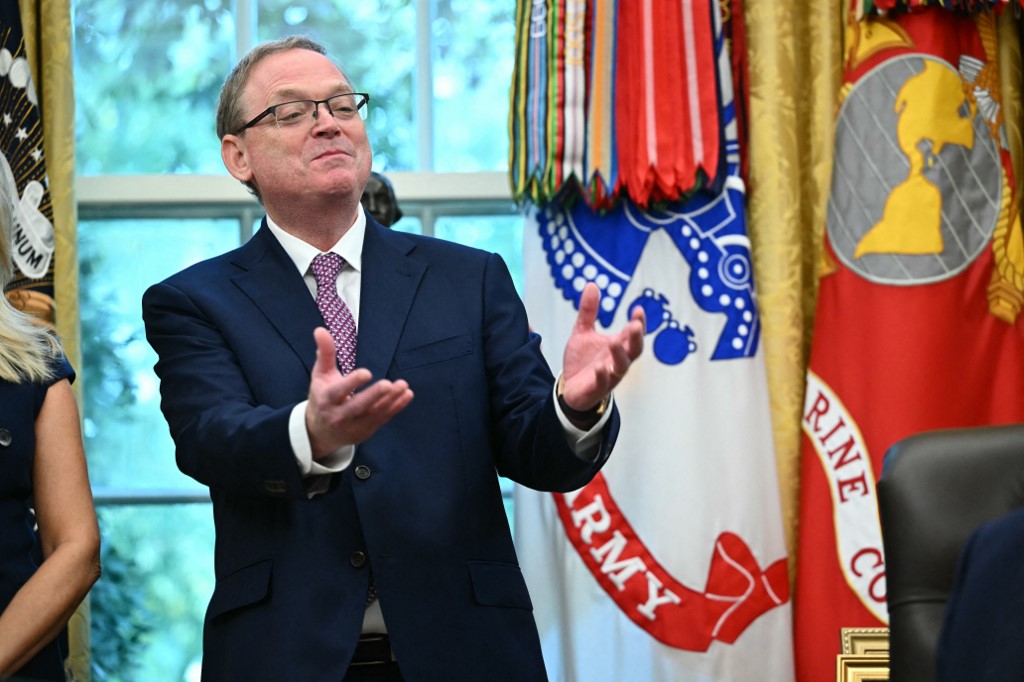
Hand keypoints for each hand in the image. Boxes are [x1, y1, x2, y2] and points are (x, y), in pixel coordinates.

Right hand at [305, 328, 413, 458]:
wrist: (320, 432)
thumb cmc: (322, 397)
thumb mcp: (321, 375)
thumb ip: (325, 353)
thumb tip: (321, 329)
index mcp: (327, 399)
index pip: (338, 392)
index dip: (352, 383)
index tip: (367, 373)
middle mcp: (339, 415)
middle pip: (358, 406)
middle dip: (373, 396)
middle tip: (388, 384)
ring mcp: (354, 426)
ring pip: (374, 414)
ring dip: (391, 401)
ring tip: (403, 386)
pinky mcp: (367, 431)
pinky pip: (383, 419)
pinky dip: (396, 407)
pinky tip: (407, 394)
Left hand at [560, 282, 645, 412]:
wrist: (570, 388)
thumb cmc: (583, 360)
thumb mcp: (582, 332)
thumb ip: (588, 311)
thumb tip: (592, 285)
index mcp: (618, 345)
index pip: (633, 333)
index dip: (638, 322)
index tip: (638, 309)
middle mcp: (617, 359)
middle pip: (634, 349)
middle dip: (636, 338)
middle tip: (635, 325)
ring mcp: (609, 375)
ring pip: (621, 367)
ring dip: (620, 354)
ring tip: (614, 341)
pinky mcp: (597, 388)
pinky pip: (603, 383)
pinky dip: (602, 375)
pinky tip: (599, 367)